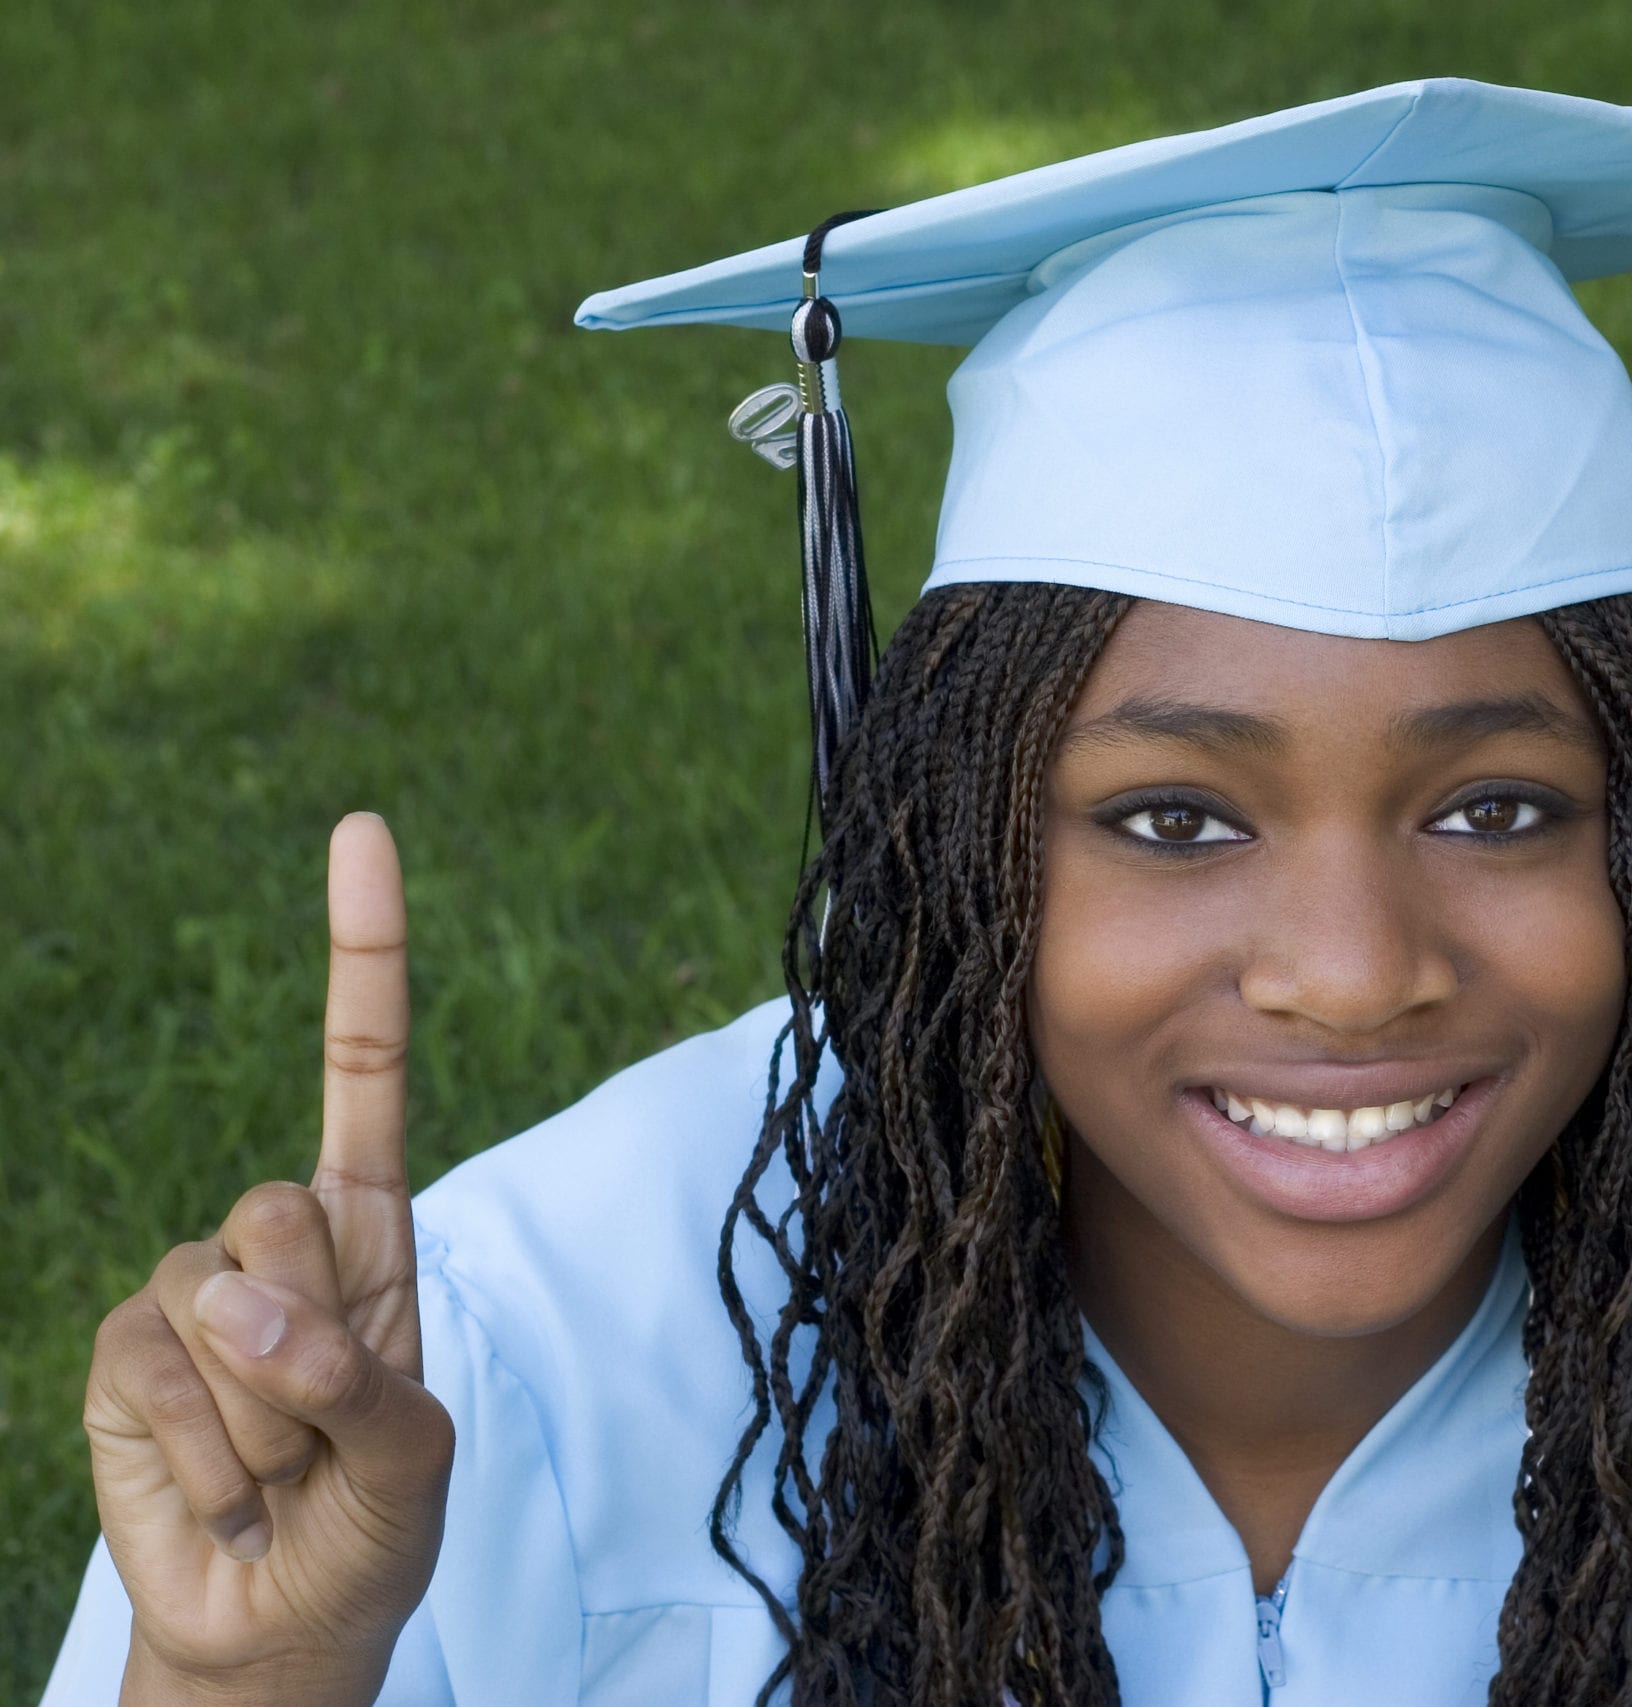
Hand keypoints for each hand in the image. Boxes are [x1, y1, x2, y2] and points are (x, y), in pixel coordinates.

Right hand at [84, 813, 452, 1705]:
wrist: (285, 1619)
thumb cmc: (372, 1523)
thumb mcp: (417, 1458)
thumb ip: (359, 1381)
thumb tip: (242, 1305)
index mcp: (371, 1230)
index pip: (362, 1069)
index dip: (360, 954)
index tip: (361, 830)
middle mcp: (278, 1241)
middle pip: (281, 1205)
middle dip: (316, 1337)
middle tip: (332, 1427)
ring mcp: (187, 1291)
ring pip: (218, 1298)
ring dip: (267, 1416)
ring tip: (284, 1468)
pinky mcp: (119, 1354)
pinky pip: (157, 1369)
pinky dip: (210, 1451)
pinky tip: (228, 1489)